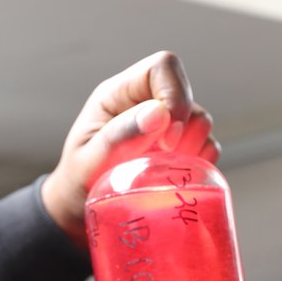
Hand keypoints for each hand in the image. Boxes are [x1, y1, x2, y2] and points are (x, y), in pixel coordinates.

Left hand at [41, 50, 219, 244]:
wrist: (78, 212)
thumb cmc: (76, 183)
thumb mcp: (87, 163)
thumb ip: (118, 138)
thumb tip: (158, 114)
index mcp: (118, 94)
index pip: (162, 67)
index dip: (174, 96)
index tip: (166, 139)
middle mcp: (144, 103)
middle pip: (186, 93)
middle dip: (186, 127)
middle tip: (165, 157)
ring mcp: (163, 126)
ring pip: (200, 120)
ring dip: (192, 147)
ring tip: (164, 171)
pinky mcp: (177, 149)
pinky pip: (205, 146)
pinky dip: (200, 163)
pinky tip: (177, 178)